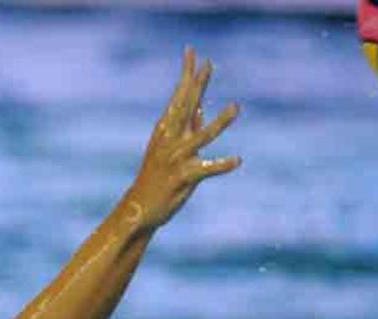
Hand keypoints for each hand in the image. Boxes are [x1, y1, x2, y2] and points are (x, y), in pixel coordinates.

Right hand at [124, 47, 240, 231]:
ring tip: (236, 107)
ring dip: (220, 122)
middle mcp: (170, 140)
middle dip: (198, 85)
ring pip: (202, 136)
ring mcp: (176, 158)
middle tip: (209, 63)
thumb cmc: (158, 175)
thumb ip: (187, 125)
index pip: (179, 96)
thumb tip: (199, 105)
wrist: (141, 207)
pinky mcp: (184, 178)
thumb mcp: (171, 145)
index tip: (192, 52)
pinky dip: (221, 165)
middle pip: (186, 107)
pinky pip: (206, 169)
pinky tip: (237, 160)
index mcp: (166, 130)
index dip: (187, 75)